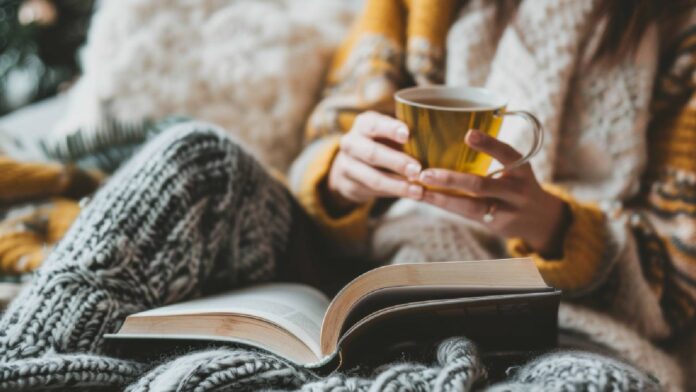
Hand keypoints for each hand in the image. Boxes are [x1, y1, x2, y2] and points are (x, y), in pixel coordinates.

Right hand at [327, 111, 423, 203]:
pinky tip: (409, 195)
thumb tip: (434, 136)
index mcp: (363, 125)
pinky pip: (374, 192)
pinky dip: (393, 193)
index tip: (407, 135)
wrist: (350, 165)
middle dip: (397, 162)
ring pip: (373, 178)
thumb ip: (403, 133)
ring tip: (418, 190)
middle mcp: (351, 143)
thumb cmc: (380, 143)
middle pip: (372, 153)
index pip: (374, 124)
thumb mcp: (386, 132)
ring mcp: (347, 166)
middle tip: (417, 170)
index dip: (390, 129)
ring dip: (397, 185)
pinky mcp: (349, 186)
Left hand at [419, 129, 568, 255]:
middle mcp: (516, 190)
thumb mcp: (515, 167)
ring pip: (470, 206)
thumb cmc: (517, 184)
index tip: (468, 133)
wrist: (541, 219)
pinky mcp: (495, 225)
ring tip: (418, 189)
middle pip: (481, 185)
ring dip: (441, 197)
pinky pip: (466, 215)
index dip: (488, 144)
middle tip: (424, 173)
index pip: (506, 153)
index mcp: (521, 168)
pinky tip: (426, 198)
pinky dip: (445, 205)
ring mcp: (506, 211)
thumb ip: (494, 155)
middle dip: (450, 180)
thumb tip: (453, 130)